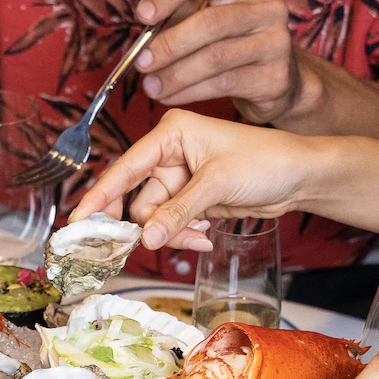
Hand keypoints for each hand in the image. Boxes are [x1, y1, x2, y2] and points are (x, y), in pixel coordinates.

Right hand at [72, 109, 315, 249]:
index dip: (101, 195)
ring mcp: (183, 179)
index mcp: (171, 133)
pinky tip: (207, 234)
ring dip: (174, 233)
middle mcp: (171, 154)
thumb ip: (178, 212)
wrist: (298, 177)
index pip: (126, 167)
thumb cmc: (263, 161)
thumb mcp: (216, 185)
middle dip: (149, 224)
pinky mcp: (195, 200)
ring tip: (200, 234)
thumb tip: (146, 237)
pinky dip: (186, 234)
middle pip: (140, 199)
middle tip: (147, 246)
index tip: (80, 220)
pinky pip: (175, 224)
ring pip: (157, 217)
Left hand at [134, 0, 300, 122]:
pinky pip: (223, 85)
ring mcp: (274, 43)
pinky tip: (170, 96)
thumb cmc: (234, 43)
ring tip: (151, 86)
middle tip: (141, 62)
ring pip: (215, 58)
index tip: (142, 15)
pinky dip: (190, 92)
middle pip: (209, 22)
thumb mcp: (204, 14)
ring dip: (176, 75)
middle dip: (169, 44)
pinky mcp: (273, 79)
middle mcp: (265, 7)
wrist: (275, 82)